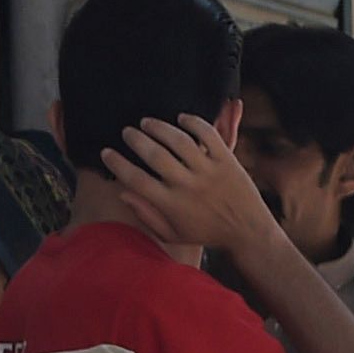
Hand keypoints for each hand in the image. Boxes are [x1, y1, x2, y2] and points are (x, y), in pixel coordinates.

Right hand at [95, 113, 289, 265]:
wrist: (247, 232)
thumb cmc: (207, 234)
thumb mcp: (173, 234)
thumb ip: (147, 215)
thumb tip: (123, 193)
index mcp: (172, 205)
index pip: (136, 180)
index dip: (117, 164)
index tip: (107, 152)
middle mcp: (188, 186)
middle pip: (154, 156)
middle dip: (136, 140)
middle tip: (127, 132)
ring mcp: (208, 171)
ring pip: (179, 141)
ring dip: (159, 127)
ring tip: (147, 122)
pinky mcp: (227, 160)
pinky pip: (208, 134)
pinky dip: (193, 122)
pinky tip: (181, 118)